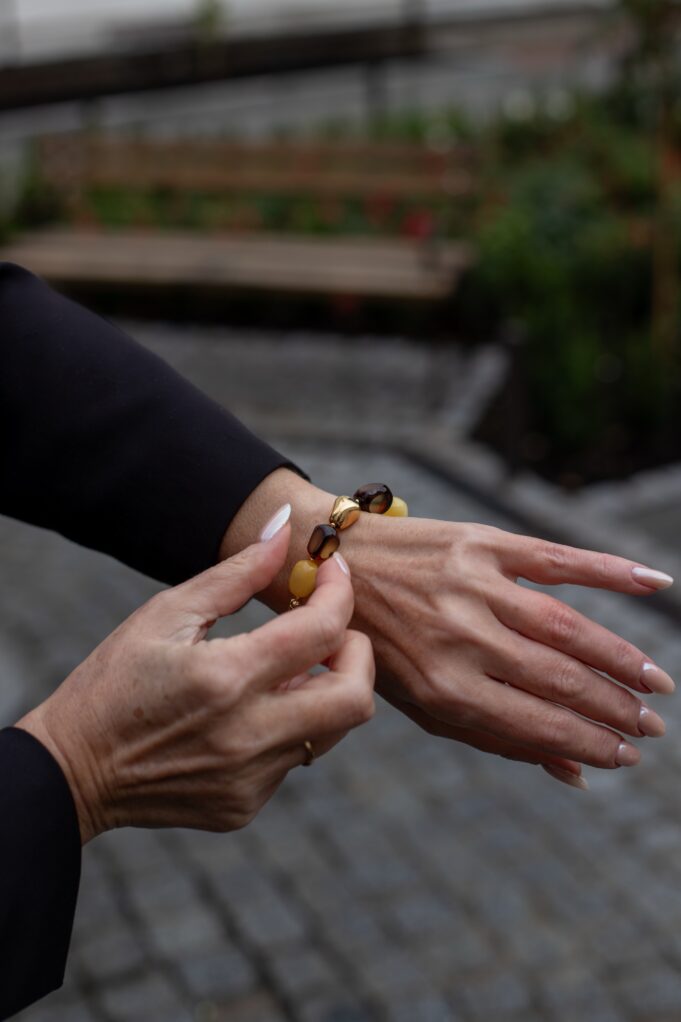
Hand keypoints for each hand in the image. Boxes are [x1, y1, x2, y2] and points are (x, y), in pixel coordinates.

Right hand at [17, 519, 374, 842]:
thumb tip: (286, 531)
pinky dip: (288, 724)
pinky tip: (249, 710)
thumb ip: (236, 573)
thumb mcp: (167, 613)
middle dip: (357, 652)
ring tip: (282, 667)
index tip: (331, 572)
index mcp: (224, 678)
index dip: (339, 590)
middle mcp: (247, 736)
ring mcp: (250, 779)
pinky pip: (295, 757)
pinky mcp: (245, 804)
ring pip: (331, 730)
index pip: (322, 630)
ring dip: (324, 688)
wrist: (72, 770)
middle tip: (328, 631)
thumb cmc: (114, 681)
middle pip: (355, 697)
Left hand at [347, 516, 672, 778]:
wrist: (331, 568)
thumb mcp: (422, 706)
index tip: (626, 757)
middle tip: (652, 728)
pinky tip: (654, 584)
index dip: (590, 744)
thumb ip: (496, 738)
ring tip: (655, 683)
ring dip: (620, 658)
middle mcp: (463, 639)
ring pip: (567, 627)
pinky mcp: (481, 543)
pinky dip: (608, 569)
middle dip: (614, 709)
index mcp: (445, 688)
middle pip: (560, 678)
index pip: (538, 723)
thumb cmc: (380, 647)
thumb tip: (574, 774)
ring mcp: (474, 587)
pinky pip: (556, 559)